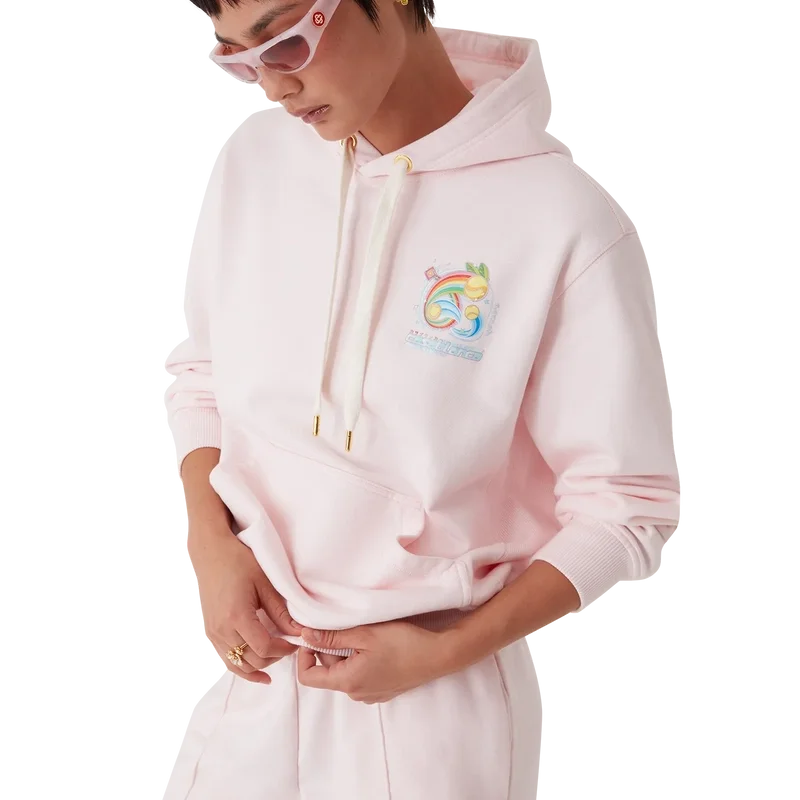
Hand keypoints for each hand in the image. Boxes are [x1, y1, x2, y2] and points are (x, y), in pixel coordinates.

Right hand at [186, 524, 302, 684]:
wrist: (211, 552)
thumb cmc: (238, 561)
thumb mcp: (265, 583)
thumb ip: (281, 611)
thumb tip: (298, 632)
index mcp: (237, 616)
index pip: (264, 648)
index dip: (284, 649)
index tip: (296, 641)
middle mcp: (222, 630)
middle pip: (252, 660)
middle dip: (275, 657)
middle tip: (289, 644)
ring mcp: (213, 633)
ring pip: (238, 665)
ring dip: (260, 665)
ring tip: (276, 656)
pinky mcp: (210, 632)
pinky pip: (226, 659)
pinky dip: (242, 667)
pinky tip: (257, 670)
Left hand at [297, 621, 446, 702]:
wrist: (437, 656)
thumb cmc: (403, 643)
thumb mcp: (364, 634)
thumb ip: (332, 637)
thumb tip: (305, 635)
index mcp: (347, 682)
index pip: (307, 677)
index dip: (304, 655)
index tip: (313, 635)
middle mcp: (356, 694)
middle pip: (327, 672)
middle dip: (329, 649)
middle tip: (346, 628)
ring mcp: (370, 695)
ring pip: (344, 672)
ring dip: (346, 654)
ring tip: (364, 636)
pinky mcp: (382, 691)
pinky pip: (359, 676)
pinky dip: (360, 660)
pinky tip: (376, 647)